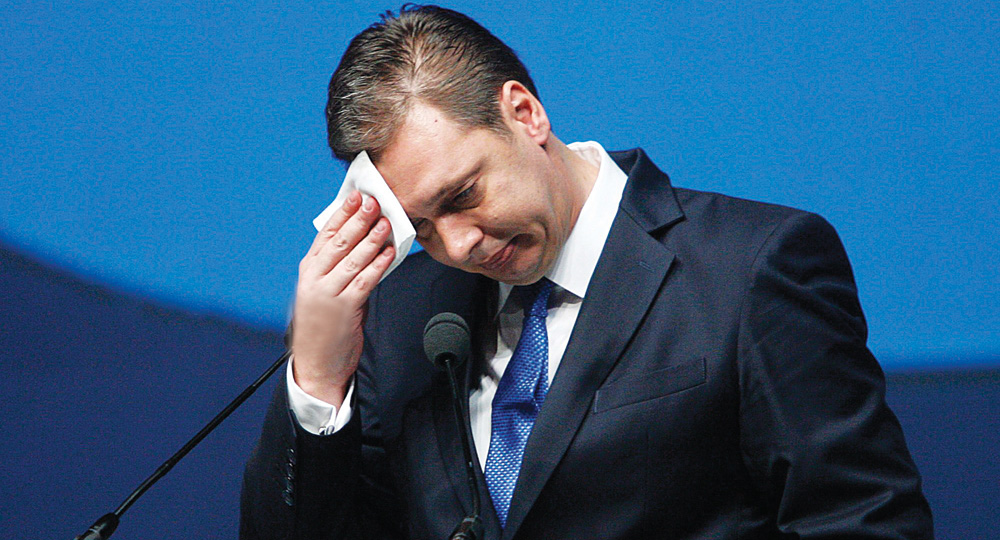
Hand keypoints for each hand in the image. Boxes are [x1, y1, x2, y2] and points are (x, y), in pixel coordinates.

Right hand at [290, 191, 394, 406]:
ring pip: (353, 259)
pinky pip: (365, 281)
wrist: (317, 364)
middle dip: (359, 220)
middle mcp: (314, 279)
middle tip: (375, 203)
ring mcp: (328, 293)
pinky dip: (378, 265)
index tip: (356, 196)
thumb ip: (338, 268)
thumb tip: (365, 242)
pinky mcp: (344, 308)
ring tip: (386, 223)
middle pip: (340, 242)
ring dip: (372, 239)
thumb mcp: (323, 291)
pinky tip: (389, 254)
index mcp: (308, 271)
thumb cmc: (323, 326)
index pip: (325, 234)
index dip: (342, 213)